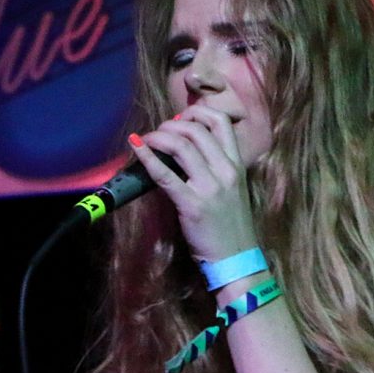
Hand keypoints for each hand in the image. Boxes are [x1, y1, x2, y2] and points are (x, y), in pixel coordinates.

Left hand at [134, 108, 259, 261]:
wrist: (237, 260)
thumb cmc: (230, 227)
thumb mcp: (231, 190)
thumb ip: (215, 169)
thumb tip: (187, 150)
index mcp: (236, 165)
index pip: (221, 122)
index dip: (197, 111)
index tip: (180, 118)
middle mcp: (226, 170)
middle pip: (196, 130)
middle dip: (171, 124)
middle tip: (158, 132)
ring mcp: (210, 187)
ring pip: (181, 145)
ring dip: (158, 136)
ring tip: (147, 139)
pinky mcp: (192, 204)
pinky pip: (165, 174)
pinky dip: (147, 156)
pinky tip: (136, 146)